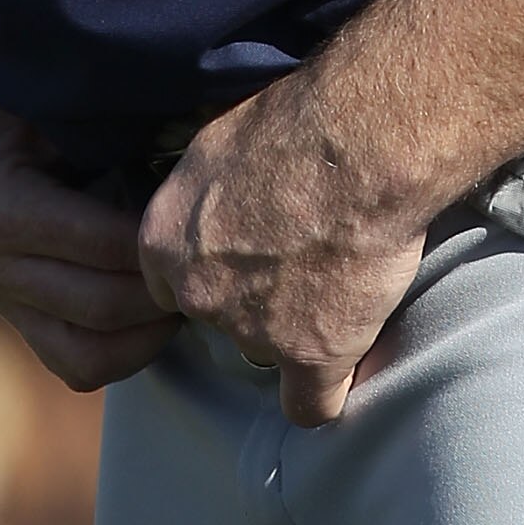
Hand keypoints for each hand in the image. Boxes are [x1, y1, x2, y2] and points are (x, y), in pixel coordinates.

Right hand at [0, 0, 180, 391]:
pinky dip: (121, 347)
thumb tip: (203, 145)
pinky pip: (70, 358)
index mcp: (0, 207)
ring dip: (149, 333)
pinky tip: (158, 305)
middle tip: (220, 256)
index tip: (213, 215)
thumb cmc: (10, 83)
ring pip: (87, 355)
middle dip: (169, 288)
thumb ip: (117, 121)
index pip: (110, 247)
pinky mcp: (9, 310)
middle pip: (105, 308)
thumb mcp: (57, 93)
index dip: (169, 237)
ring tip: (191, 287)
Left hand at [137, 72, 429, 427]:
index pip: (171, 282)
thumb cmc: (297, 118)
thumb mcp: (219, 141)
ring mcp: (254, 331)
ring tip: (337, 281)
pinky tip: (344, 364)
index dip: (213, 266)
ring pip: (267, 351)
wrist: (359, 139)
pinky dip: (328, 390)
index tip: (247, 249)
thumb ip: (204, 189)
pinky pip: (310, 406)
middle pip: (217, 317)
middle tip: (297, 257)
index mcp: (164, 241)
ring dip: (295, 327)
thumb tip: (216, 194)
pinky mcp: (312, 355)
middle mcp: (199, 293)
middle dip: (251, 297)